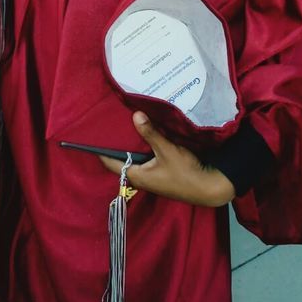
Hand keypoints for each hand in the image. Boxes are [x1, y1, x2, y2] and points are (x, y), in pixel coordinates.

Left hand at [99, 111, 235, 207]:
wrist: (208, 187)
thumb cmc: (185, 172)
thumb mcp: (167, 150)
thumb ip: (150, 133)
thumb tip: (135, 114)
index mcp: (136, 175)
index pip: (111, 163)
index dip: (100, 150)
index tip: (92, 136)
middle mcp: (140, 178)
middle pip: (122, 160)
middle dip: (116, 144)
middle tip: (109, 124)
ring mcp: (151, 176)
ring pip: (135, 158)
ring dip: (131, 145)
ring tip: (125, 124)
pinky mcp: (160, 173)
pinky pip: (146, 158)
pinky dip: (143, 147)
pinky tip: (144, 133)